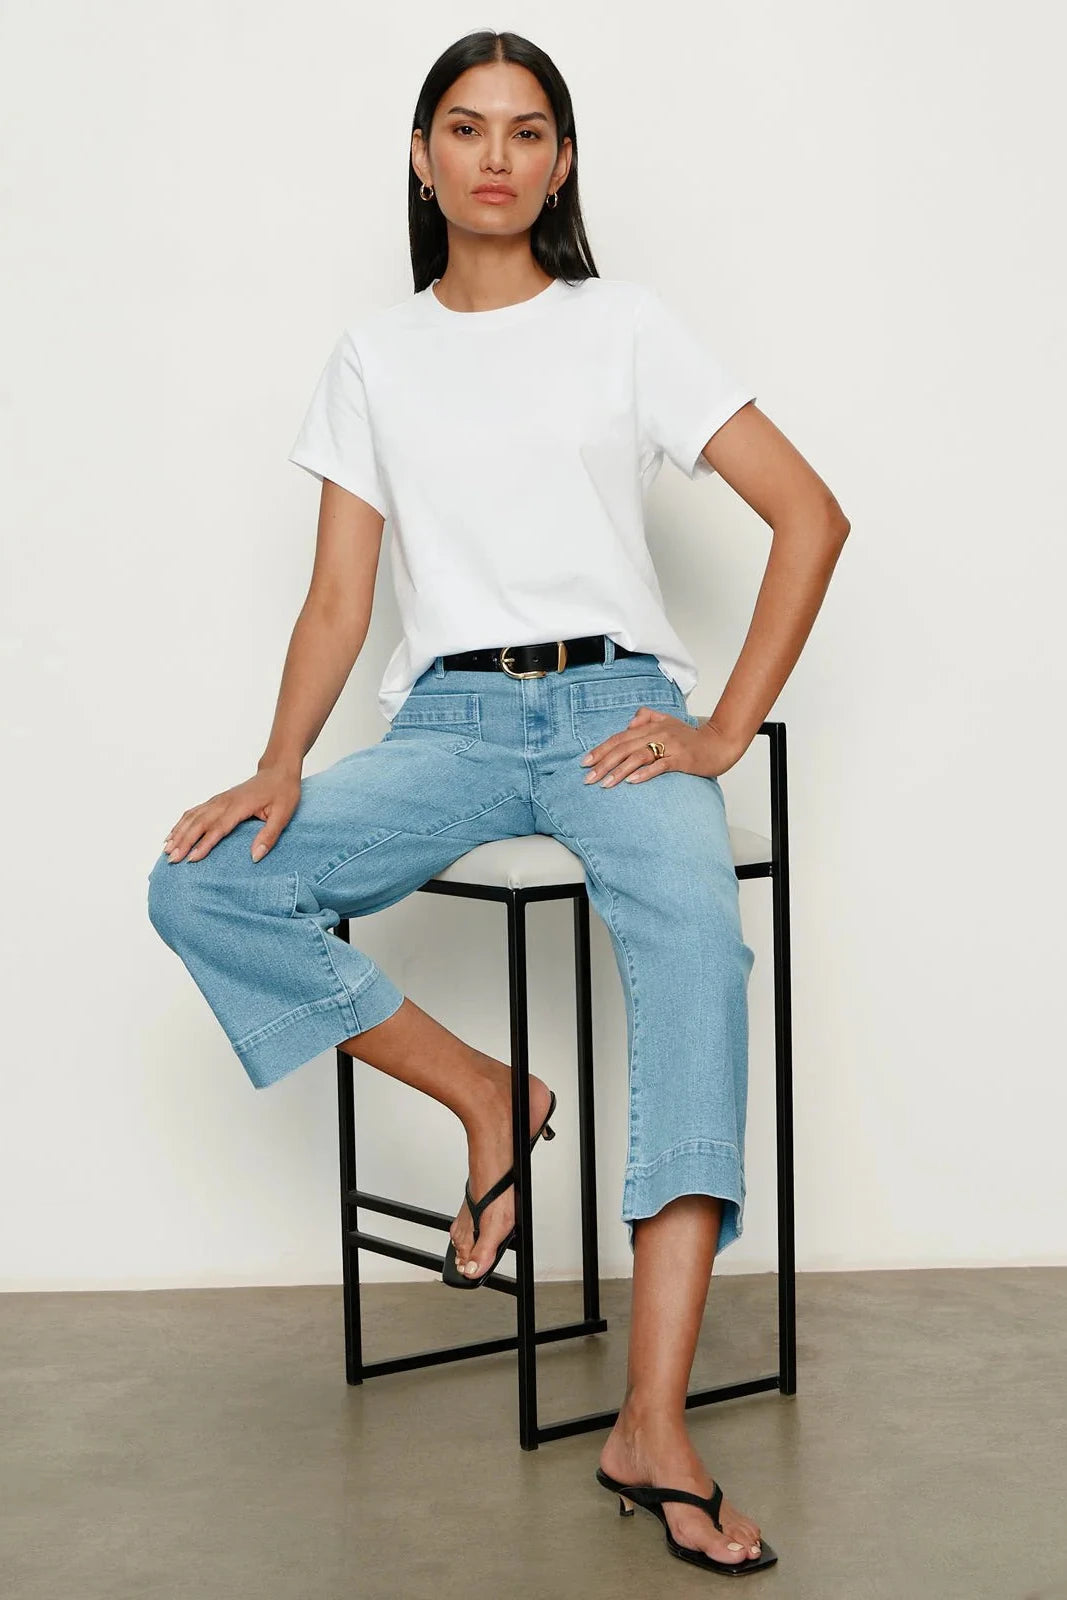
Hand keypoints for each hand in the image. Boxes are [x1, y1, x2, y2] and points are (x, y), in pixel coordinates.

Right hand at [161, 764, 301, 862]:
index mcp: (239, 806)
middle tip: (172, 860)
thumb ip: (269, 836)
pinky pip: (194, 812)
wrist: (277, 770)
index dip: (204, 844)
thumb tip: (255, 857)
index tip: (192, 859)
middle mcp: (224, 802)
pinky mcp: (217, 800)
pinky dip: (181, 823)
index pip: (218, 828)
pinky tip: (173, 834)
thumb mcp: (283, 815)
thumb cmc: (282, 792)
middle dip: (184, 842)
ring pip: (193, 817)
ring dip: (178, 833)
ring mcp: (218, 800)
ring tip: (167, 850)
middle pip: (199, 823)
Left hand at [578, 706, 744, 785]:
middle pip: (624, 747)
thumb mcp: (669, 722)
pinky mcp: (681, 759)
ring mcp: (670, 746)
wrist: (720, 743)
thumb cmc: (693, 738)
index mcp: (651, 726)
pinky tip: (631, 781)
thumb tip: (629, 721)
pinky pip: (660, 765)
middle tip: (588, 778)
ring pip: (638, 757)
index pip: (620, 737)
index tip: (585, 762)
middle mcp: (658, 734)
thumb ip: (648, 716)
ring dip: (619, 771)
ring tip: (605, 783)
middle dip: (603, 763)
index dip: (601, 749)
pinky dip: (644, 773)